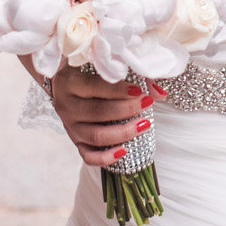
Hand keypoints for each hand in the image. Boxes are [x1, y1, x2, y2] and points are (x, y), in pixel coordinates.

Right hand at [48, 68, 162, 168]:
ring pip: (95, 135)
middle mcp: (67, 105)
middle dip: (126, 109)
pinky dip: (106, 157)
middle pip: (97, 112)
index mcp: (70, 82)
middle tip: (147, 104)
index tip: (139, 90)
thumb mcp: (104, 67)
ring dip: (123, 132)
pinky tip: (124, 151)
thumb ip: (133, 74)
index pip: (94, 86)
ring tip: (144, 125)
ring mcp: (70, 126)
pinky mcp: (76, 142)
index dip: (118, 90)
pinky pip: (89, 156)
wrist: (65, 86)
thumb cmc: (89, 73)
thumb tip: (160, 92)